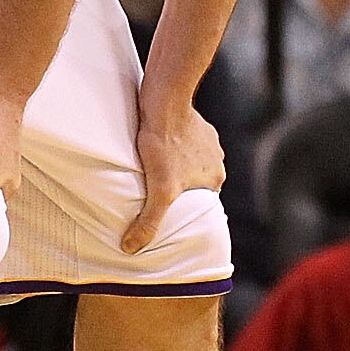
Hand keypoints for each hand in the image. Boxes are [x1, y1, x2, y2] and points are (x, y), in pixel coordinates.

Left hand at [123, 102, 223, 253]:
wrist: (166, 102)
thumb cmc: (165, 145)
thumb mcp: (159, 191)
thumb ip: (148, 222)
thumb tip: (131, 248)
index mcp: (216, 179)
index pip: (198, 201)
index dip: (181, 204)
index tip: (163, 203)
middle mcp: (218, 160)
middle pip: (194, 180)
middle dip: (177, 183)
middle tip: (153, 184)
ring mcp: (209, 140)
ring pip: (190, 160)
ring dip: (176, 163)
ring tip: (153, 163)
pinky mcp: (197, 124)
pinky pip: (185, 140)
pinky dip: (174, 144)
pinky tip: (157, 144)